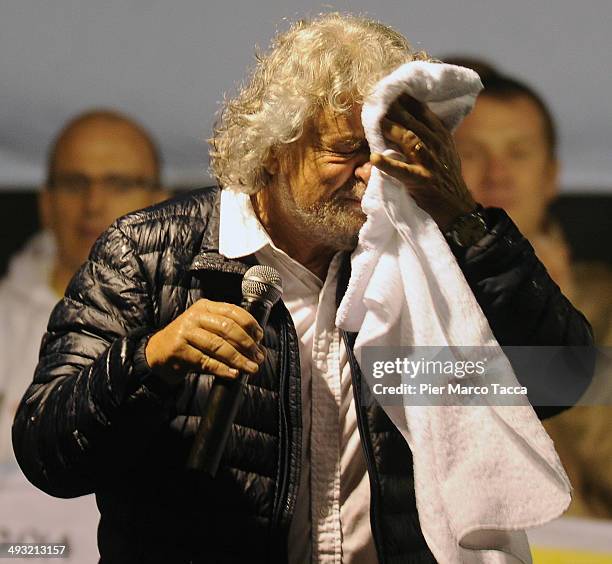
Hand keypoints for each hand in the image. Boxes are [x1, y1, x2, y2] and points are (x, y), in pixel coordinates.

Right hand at [145, 299, 264, 385]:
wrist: (158, 352)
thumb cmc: (189, 340)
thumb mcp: (206, 326)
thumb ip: (227, 330)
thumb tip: (257, 344)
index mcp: (205, 307)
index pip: (233, 311)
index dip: (250, 324)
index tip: (260, 337)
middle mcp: (195, 317)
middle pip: (227, 328)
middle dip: (247, 344)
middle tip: (258, 356)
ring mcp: (186, 333)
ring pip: (218, 346)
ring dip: (238, 359)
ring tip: (251, 368)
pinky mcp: (179, 351)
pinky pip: (206, 361)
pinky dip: (222, 369)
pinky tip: (234, 374)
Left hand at [370, 93, 476, 229]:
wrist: (458, 209)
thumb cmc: (445, 181)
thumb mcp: (442, 153)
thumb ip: (428, 138)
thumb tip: (406, 124)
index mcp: (441, 136)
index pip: (423, 111)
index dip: (406, 99)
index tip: (390, 88)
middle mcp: (436, 145)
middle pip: (413, 121)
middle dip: (395, 109)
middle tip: (377, 98)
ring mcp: (429, 162)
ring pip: (409, 139)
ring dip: (392, 129)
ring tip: (376, 121)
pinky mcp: (422, 181)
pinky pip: (402, 171)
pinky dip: (388, 165)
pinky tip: (374, 158)